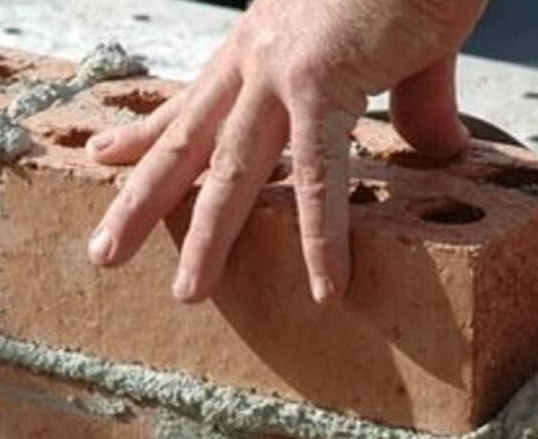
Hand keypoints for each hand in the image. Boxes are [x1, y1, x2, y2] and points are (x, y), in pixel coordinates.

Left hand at [85, 0, 486, 302]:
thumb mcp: (399, 44)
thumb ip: (409, 103)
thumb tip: (436, 151)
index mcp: (260, 43)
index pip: (190, 101)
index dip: (144, 134)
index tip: (104, 158)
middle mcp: (255, 58)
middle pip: (185, 143)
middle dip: (140, 201)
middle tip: (101, 253)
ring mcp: (281, 71)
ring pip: (229, 169)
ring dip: (205, 236)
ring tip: (187, 295)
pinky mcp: (326, 82)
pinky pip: (321, 174)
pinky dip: (323, 236)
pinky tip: (326, 289)